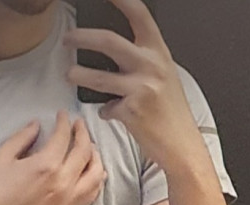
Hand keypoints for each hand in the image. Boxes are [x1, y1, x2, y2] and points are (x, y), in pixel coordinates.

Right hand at [0, 112, 105, 204]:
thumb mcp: (2, 156)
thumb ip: (23, 138)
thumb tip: (37, 125)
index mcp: (46, 166)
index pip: (64, 138)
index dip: (65, 122)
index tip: (63, 115)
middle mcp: (62, 185)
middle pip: (85, 154)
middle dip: (84, 135)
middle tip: (79, 126)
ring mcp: (66, 203)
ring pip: (95, 178)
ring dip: (96, 159)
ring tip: (90, 149)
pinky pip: (89, 198)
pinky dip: (95, 184)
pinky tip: (92, 176)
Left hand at [65, 0, 209, 175]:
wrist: (181, 144)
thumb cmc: (171, 111)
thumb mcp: (163, 75)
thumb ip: (143, 58)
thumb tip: (114, 48)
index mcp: (158, 52)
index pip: (138, 15)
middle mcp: (150, 66)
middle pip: (108, 41)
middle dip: (81, 37)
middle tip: (68, 39)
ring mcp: (140, 88)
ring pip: (98, 77)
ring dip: (78, 75)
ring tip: (69, 75)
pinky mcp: (131, 112)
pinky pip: (106, 107)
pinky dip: (105, 111)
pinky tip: (109, 112)